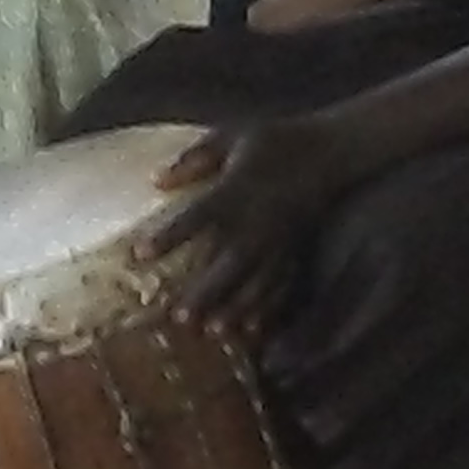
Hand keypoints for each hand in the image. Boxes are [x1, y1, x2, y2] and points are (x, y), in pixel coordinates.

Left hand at [133, 120, 338, 331]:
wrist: (329, 150)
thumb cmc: (272, 140)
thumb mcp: (230, 135)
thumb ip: (194, 159)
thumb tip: (155, 180)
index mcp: (235, 189)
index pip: (196, 216)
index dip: (168, 236)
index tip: (138, 255)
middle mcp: (255, 221)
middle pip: (227, 262)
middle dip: (205, 291)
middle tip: (178, 318)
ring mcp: (277, 239)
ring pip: (254, 281)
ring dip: (234, 308)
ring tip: (212, 332)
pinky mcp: (294, 249)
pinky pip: (281, 283)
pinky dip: (268, 308)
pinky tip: (251, 329)